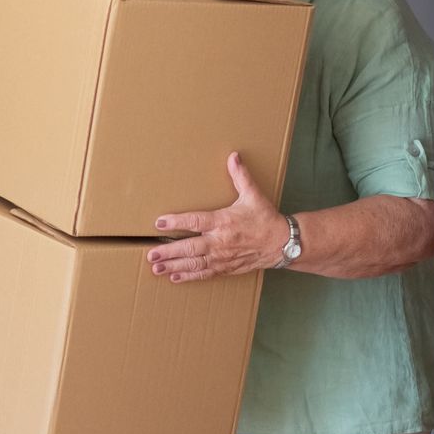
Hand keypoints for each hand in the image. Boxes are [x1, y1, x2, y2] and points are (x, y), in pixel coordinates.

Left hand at [147, 152, 288, 282]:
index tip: (159, 222)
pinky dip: (189, 276)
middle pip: (190, 247)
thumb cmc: (265, 219)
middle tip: (151, 254)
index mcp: (224, 222)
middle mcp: (221, 241)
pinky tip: (174, 277)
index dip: (176, 222)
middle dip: (169, 251)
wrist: (282, 243)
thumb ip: (240, 176)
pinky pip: (205, 274)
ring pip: (194, 264)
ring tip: (156, 268)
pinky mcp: (226, 268)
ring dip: (174, 266)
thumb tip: (233, 156)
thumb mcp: (253, 195)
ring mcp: (222, 257)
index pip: (196, 222)